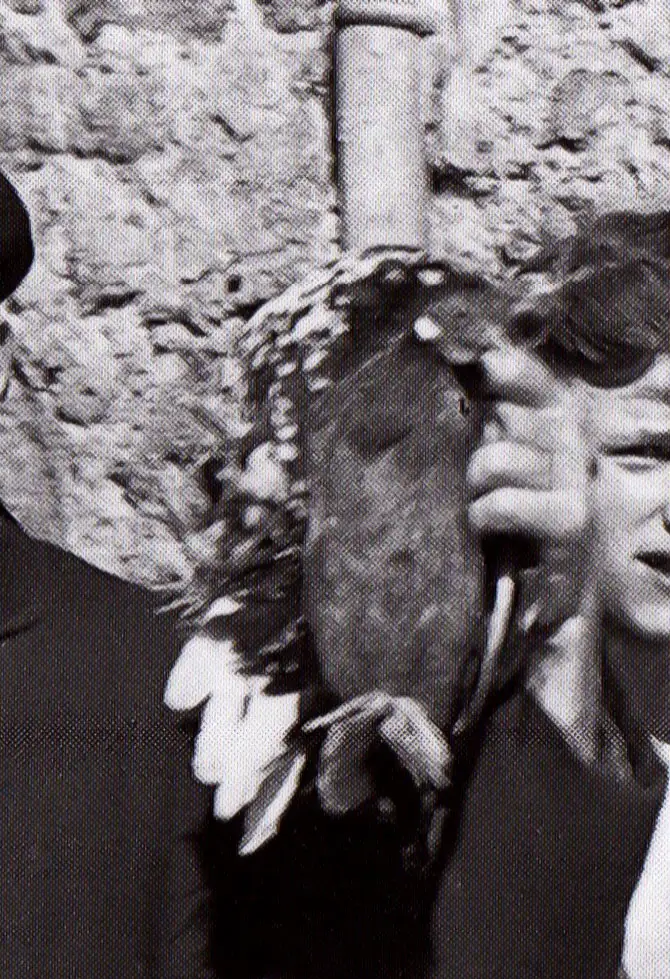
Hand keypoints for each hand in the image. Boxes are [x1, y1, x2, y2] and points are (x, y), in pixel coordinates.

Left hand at [467, 342, 604, 754]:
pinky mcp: (566, 523)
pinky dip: (480, 517)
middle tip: (468, 487)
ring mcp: (570, 481)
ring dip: (471, 489)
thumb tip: (431, 380)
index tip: (429, 338)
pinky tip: (481, 537)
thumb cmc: (508, 545)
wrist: (547, 618)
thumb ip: (475, 433)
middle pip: (501, 416)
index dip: (483, 354)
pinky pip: (500, 501)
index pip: (523, 371)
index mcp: (553, 425)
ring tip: (475, 519)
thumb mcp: (490, 480)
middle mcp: (568, 444)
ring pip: (494, 457)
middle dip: (468, 449)